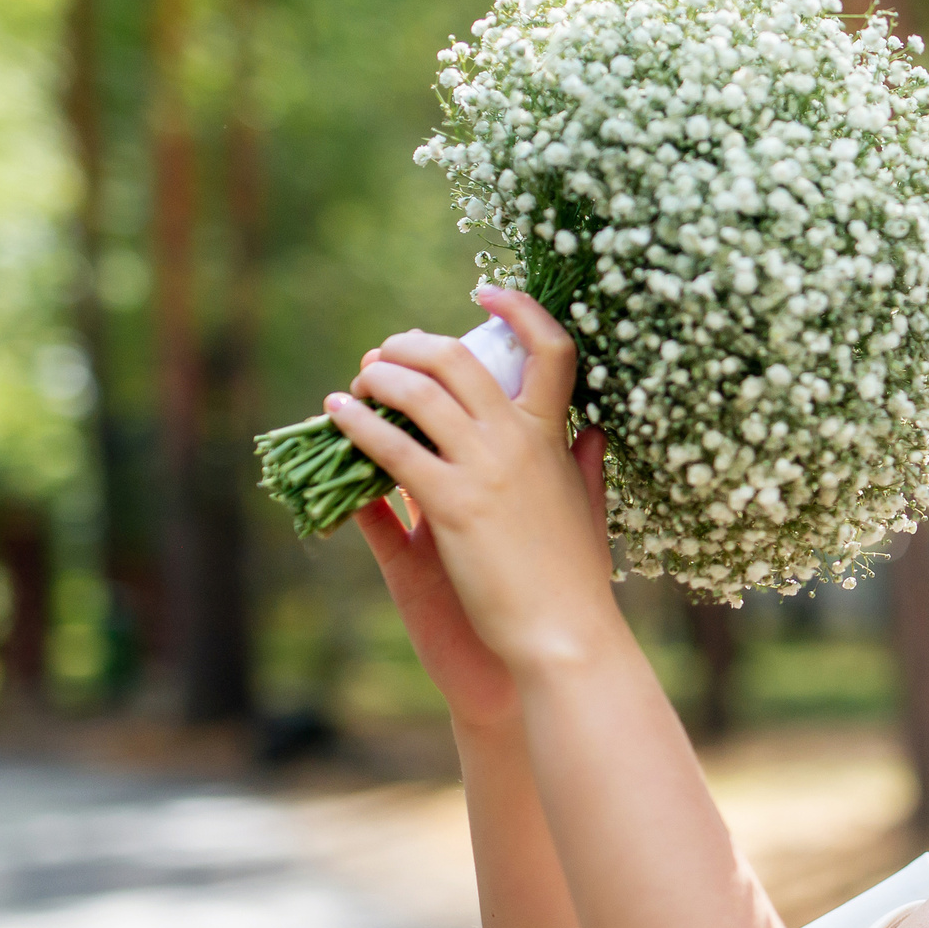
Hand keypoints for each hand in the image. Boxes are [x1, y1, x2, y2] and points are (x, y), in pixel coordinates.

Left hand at [328, 289, 623, 680]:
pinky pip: (392, 447)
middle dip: (413, 344)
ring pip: (419, 392)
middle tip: (386, 353)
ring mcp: (486, 469)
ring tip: (356, 381)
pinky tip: (335, 417)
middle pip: (460, 359)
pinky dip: (357, 425)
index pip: (551, 350)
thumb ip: (585, 465)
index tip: (485, 294)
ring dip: (377, 376)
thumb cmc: (577, 579)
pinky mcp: (451, 504)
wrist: (564, 633)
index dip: (519, 309)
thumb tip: (593, 433)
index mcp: (555, 438)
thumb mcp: (589, 509)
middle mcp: (520, 440)